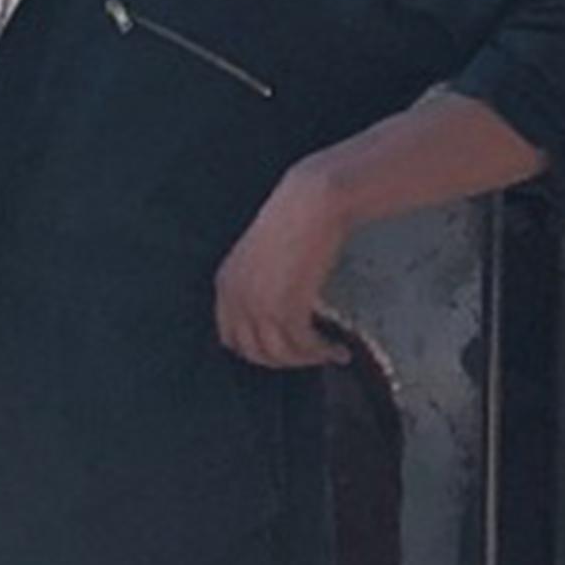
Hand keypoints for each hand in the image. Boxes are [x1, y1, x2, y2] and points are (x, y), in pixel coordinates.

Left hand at [215, 159, 352, 368]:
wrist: (310, 203)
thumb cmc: (292, 222)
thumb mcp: (260, 257)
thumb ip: (257, 286)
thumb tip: (275, 316)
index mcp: (225, 283)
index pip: (230, 336)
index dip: (257, 350)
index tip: (283, 351)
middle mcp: (236, 297)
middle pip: (253, 351)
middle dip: (284, 360)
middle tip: (310, 356)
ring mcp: (258, 304)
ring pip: (279, 354)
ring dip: (306, 359)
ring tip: (328, 353)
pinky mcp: (287, 306)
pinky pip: (302, 345)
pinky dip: (322, 352)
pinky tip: (338, 349)